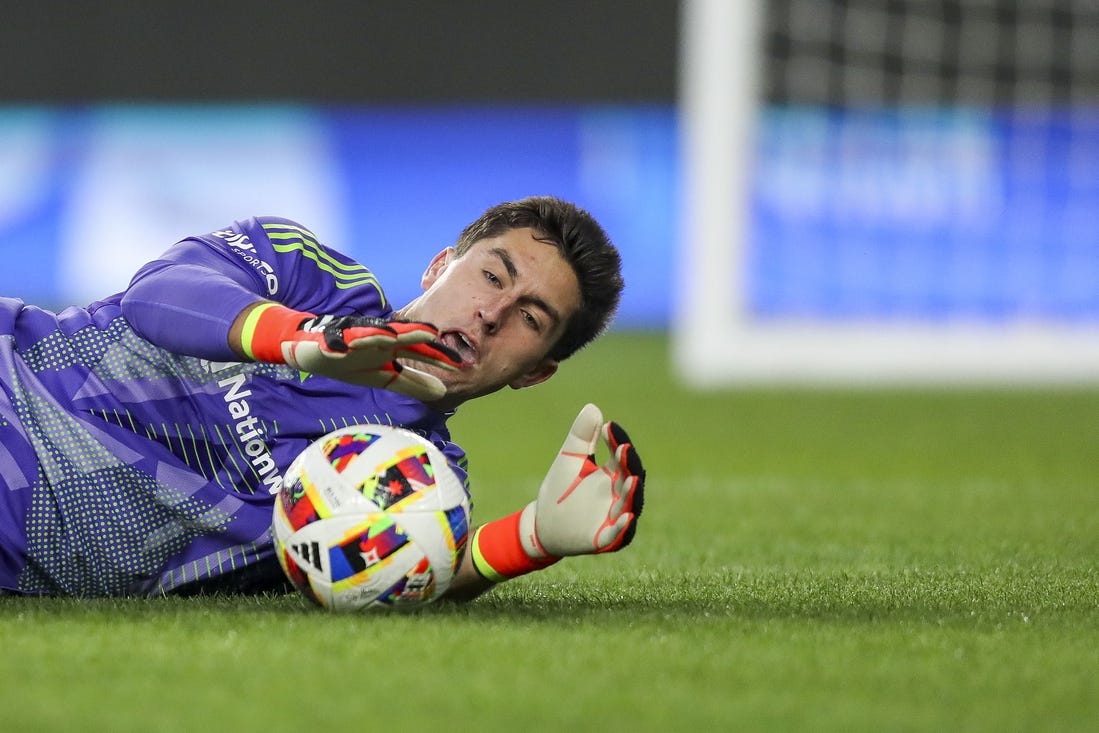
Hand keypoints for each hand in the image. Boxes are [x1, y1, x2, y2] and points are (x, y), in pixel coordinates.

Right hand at [243, 304, 460, 400]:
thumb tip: (443, 392)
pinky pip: (337, 341)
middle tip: (435, 336)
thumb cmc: (351, 361)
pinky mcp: (330, 341)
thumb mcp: (383, 376)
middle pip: (400, 336)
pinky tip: (349, 346)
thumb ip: (412, 382)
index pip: (420, 352)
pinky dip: (343, 343)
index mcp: (391, 349)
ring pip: (372, 333)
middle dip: (417, 336)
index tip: (462, 364)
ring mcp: (354, 338)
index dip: (439, 356)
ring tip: (398, 335)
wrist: (309, 349)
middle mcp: (377, 339)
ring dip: (384, 333)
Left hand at [518, 403, 645, 557]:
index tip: (609, 427)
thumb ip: (580, 437)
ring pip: (629, 504)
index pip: (622, 456)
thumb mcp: (568, 460)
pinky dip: (624, 527)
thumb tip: (593, 407)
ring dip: (632, 493)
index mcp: (611, 475)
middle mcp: (617, 495)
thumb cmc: (559, 490)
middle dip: (630, 465)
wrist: (542, 524)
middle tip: (624, 449)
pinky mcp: (603, 538)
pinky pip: (618, 534)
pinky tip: (626, 516)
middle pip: (632, 478)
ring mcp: (613, 517)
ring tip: (632, 478)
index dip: (618, 441)